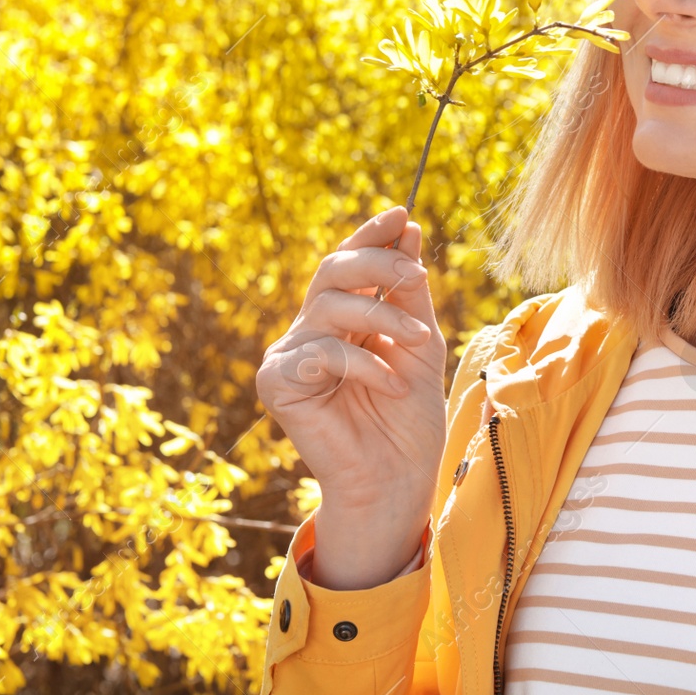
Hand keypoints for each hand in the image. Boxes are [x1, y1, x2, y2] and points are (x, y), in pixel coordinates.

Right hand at [255, 205, 446, 587]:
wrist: (396, 479)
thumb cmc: (407, 419)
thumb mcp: (419, 344)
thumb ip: (409, 292)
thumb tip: (407, 229)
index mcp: (343, 318)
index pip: (349, 264)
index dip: (370, 236)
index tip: (401, 214)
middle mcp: (311, 330)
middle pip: (334, 272)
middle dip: (379, 265)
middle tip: (417, 276)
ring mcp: (290, 354)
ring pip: (331, 306)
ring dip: (383, 317)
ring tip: (419, 344)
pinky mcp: (276, 381)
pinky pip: (322, 351)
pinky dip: (365, 364)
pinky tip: (391, 386)